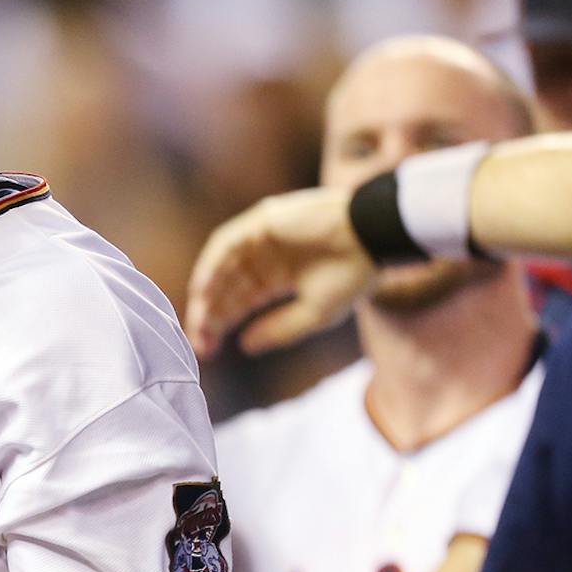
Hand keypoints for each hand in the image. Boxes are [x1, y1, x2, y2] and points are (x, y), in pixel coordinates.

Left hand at [184, 186, 375, 357]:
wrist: (372, 237)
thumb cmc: (352, 275)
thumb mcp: (314, 313)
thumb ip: (279, 330)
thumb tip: (244, 347)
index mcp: (277, 278)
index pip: (239, 303)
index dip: (220, 326)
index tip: (207, 351)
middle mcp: (264, 258)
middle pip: (225, 289)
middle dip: (209, 316)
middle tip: (199, 342)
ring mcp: (261, 238)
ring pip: (222, 268)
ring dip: (207, 294)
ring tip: (199, 321)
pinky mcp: (262, 220)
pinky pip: (228, 243)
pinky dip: (213, 264)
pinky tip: (204, 289)